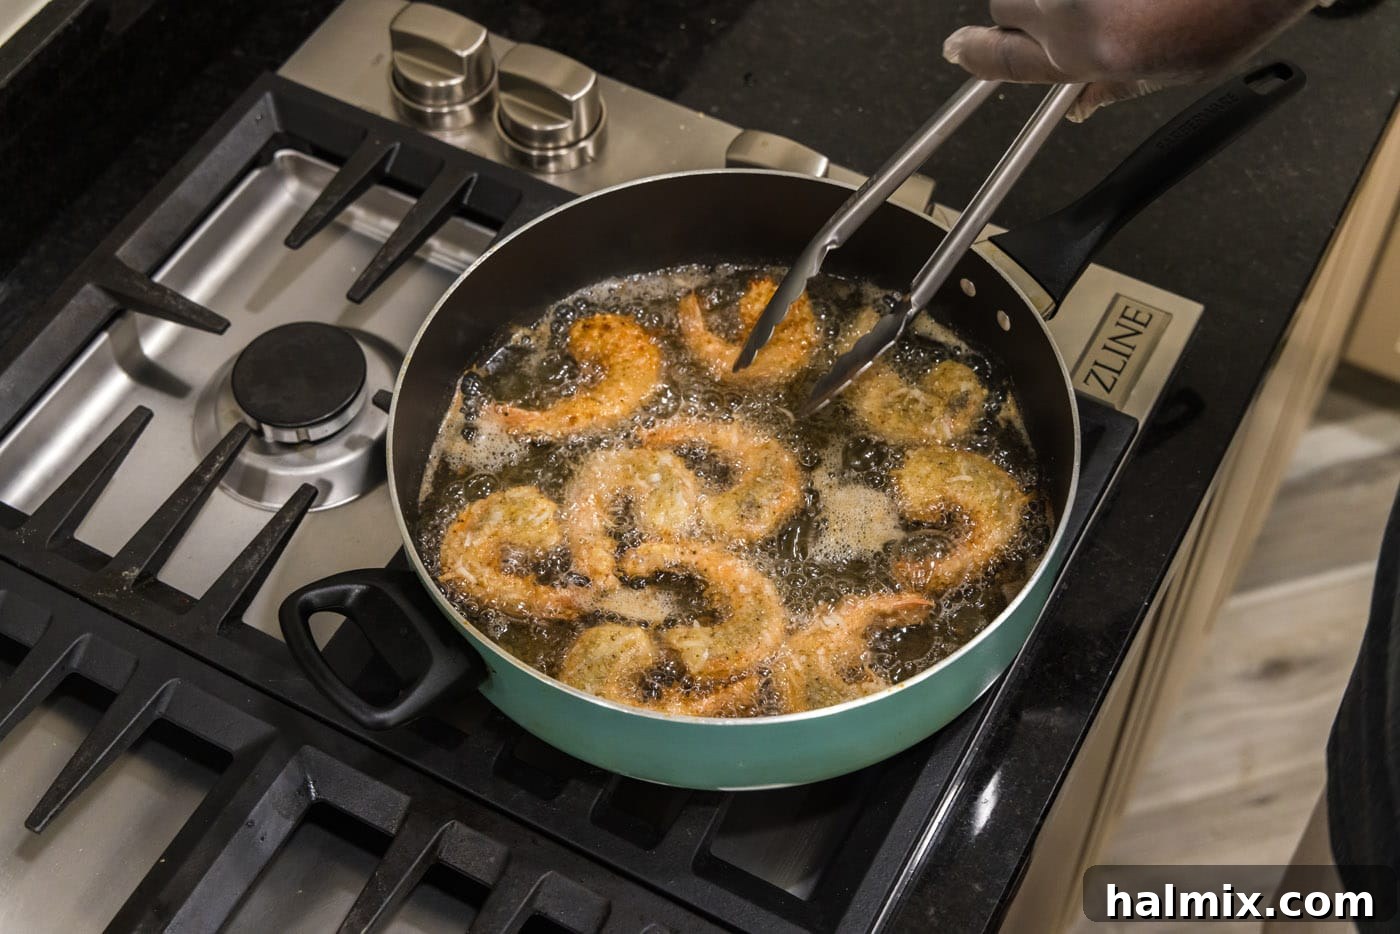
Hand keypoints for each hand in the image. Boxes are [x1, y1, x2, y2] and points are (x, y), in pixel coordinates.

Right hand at [943, 0, 1323, 120]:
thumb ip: (1114, 86)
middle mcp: (1067, 3)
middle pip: (1009, 1)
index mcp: (1083, 50)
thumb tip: (1080, 105)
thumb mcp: (1173, 70)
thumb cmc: (1231, 9)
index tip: (961, 48)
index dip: (975, 53)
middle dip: (1032, 8)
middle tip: (1079, 11)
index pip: (1000, 57)